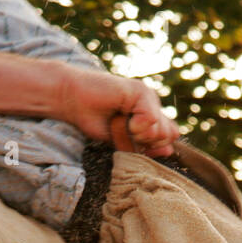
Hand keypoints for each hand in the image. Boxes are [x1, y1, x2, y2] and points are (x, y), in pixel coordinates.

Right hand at [56, 67, 178, 156]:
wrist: (72, 100)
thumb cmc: (92, 118)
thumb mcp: (121, 140)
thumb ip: (145, 145)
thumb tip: (170, 151)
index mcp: (150, 114)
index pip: (167, 138)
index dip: (150, 147)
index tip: (127, 141)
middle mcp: (152, 104)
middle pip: (166, 137)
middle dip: (142, 142)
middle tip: (120, 130)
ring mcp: (148, 96)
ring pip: (160, 130)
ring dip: (135, 134)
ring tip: (118, 121)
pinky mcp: (141, 91)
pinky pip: (151, 120)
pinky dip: (134, 125)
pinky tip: (120, 115)